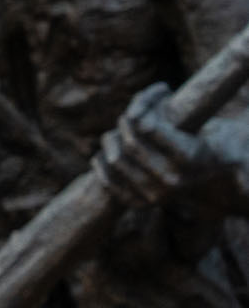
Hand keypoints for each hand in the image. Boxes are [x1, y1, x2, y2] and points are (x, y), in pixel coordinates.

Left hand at [96, 82, 208, 206]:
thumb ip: (169, 104)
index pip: (149, 128)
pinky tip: (104, 153)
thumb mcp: (193, 116)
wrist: (207, 171)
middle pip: (130, 144)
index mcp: (189, 155)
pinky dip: (101, 163)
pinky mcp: (140, 203)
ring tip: (116, 134)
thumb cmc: (197, 135)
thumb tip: (141, 108)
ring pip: (115, 160)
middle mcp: (173, 178)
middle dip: (124, 125)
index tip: (136, 111)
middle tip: (126, 118)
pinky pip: (108, 181)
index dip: (138, 114)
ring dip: (111, 141)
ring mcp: (156, 194)